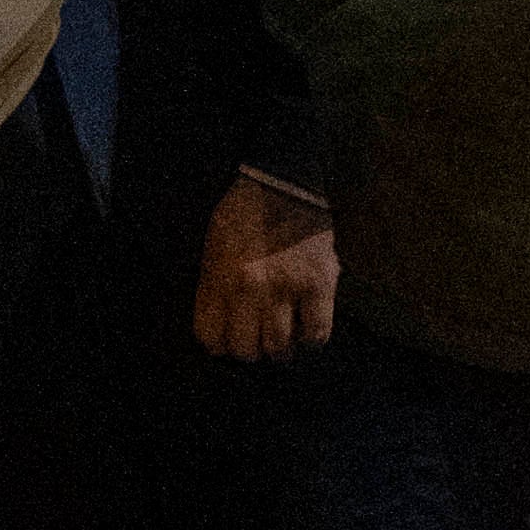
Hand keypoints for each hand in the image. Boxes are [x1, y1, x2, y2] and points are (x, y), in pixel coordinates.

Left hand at [189, 174, 339, 365]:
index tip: (229, 338)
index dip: (220, 344)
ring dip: (280, 349)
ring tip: (285, 337)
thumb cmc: (244, 210)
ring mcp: (286, 287)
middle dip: (250, 349)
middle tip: (259, 338)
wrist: (283, 179)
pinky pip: (316, 333)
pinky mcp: (319, 283)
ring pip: (279, 348)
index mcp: (219, 278)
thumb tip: (219, 325)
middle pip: (245, 350)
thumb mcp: (213, 246)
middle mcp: (249, 289)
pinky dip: (312, 339)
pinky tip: (307, 328)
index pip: (210, 338)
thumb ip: (213, 286)